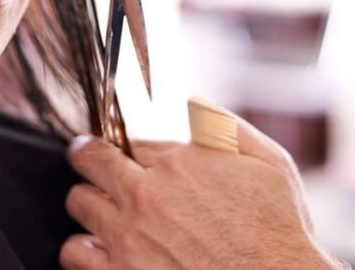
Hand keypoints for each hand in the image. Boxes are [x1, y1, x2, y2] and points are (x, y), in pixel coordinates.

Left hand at [59, 115, 344, 269]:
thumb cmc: (279, 230)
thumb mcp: (269, 162)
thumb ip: (225, 127)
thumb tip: (193, 102)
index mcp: (178, 163)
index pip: (130, 137)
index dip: (129, 143)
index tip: (126, 150)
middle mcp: (146, 196)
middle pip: (90, 161)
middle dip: (89, 157)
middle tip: (89, 160)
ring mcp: (129, 238)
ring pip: (79, 204)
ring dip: (88, 202)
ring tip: (101, 209)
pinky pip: (75, 253)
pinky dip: (82, 248)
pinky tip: (100, 248)